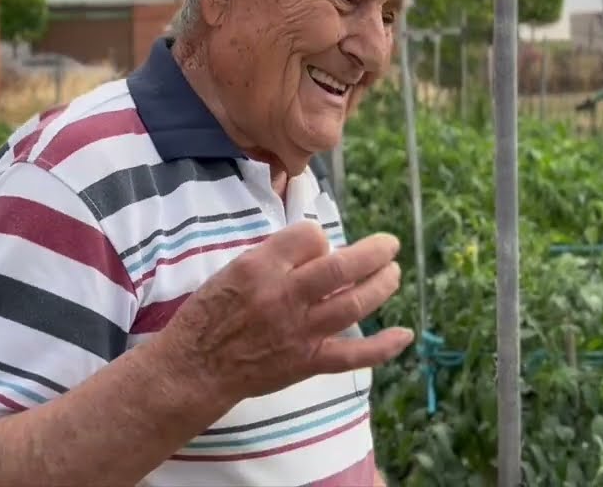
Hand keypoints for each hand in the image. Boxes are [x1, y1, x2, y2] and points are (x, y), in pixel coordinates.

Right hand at [155, 220, 413, 403]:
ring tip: (394, 273)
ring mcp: (298, 331)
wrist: (196, 366)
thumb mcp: (233, 268)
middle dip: (373, 252)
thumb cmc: (211, 313)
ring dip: (381, 286)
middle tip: (390, 244)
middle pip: (340, 268)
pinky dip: (382, 347)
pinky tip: (405, 334)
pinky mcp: (306, 361)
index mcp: (260, 267)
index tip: (320, 244)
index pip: (309, 237)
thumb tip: (320, 248)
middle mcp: (283, 296)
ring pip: (353, 305)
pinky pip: (351, 355)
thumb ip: (276, 257)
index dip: (321, 237)